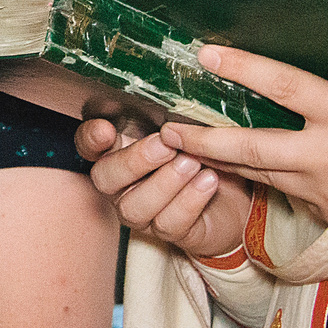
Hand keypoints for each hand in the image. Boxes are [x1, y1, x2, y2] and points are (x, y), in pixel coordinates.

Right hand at [78, 118, 254, 262]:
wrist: (238, 194)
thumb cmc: (205, 152)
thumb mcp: (189, 128)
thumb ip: (172, 117)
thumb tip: (171, 95)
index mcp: (119, 151)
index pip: (89, 144)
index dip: (91, 138)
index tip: (106, 129)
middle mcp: (122, 185)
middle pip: (104, 178)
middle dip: (134, 161)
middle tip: (166, 145)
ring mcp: (142, 212)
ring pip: (134, 206)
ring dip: (164, 183)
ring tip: (193, 163)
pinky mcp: (168, 232)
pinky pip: (168, 223)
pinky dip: (189, 200)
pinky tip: (209, 181)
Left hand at [160, 46, 327, 250]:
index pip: (284, 86)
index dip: (242, 68)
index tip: (207, 53)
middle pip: (250, 148)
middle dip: (202, 139)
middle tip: (167, 129)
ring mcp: (327, 193)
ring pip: (262, 175)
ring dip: (226, 163)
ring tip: (192, 150)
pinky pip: (292, 194)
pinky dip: (275, 180)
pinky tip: (262, 171)